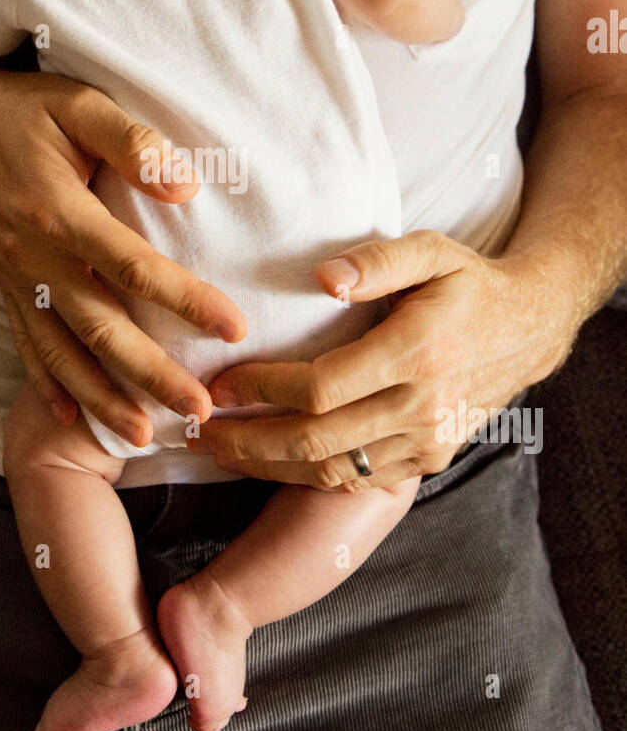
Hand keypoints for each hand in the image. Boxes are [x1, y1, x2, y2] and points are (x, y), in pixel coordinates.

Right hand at [0, 64, 245, 446]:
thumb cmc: (26, 111)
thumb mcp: (80, 105)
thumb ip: (133, 144)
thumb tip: (187, 188)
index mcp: (59, 212)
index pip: (133, 267)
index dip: (186, 300)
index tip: (234, 328)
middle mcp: (34, 259)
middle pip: (100, 329)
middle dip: (151, 376)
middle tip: (201, 411)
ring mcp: (17, 282)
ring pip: (63, 354)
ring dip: (104, 399)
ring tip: (144, 438)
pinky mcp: (8, 291)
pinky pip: (28, 349)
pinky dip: (49, 388)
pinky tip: (73, 420)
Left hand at [188, 230, 573, 488]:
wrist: (530, 329)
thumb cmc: (469, 283)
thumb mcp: (432, 250)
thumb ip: (377, 261)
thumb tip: (324, 277)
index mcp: (416, 352)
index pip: (320, 386)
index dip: (262, 389)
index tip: (220, 383)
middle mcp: (421, 406)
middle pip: (317, 440)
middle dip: (249, 441)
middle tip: (201, 431)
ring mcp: (427, 441)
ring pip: (333, 471)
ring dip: (269, 466)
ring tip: (222, 451)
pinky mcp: (429, 460)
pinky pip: (359, 480)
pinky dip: (308, 476)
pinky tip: (272, 461)